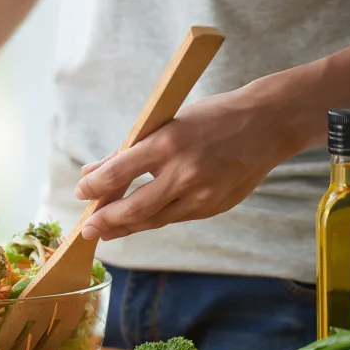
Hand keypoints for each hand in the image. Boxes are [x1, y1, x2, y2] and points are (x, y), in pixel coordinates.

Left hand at [74, 89, 294, 240]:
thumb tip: (90, 171)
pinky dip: (152, 220)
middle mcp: (185, 172)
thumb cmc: (212, 118)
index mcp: (168, 143)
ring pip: (153, 220)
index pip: (118, 173)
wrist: (269, 124)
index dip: (94, 187)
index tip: (80, 193)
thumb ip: (127, 151)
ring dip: (125, 228)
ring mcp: (202, 194)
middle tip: (86, 229)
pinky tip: (136, 222)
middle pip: (133, 208)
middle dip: (105, 221)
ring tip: (105, 231)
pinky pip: (174, 218)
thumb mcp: (166, 123)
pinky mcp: (213, 208)